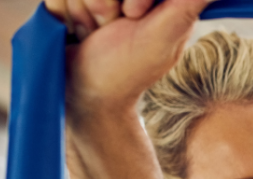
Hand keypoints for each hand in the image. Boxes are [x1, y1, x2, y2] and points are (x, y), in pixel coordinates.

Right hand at [46, 0, 209, 115]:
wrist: (84, 96)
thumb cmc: (127, 71)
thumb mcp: (163, 36)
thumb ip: (187, 3)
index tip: (134, 15)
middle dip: (104, 3)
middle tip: (111, 28)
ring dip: (84, 11)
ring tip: (92, 34)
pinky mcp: (65, 1)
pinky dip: (64, 14)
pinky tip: (75, 32)